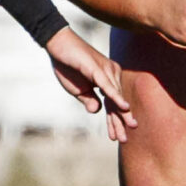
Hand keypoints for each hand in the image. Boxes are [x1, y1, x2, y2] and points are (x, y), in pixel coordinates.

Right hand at [44, 26, 136, 142]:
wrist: (57, 45)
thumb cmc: (67, 66)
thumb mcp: (78, 90)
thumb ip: (88, 100)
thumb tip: (97, 111)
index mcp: (107, 80)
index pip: (113, 104)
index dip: (115, 121)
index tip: (118, 138)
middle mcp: (111, 74)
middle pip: (117, 103)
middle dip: (121, 122)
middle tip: (125, 139)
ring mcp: (106, 71)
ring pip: (115, 97)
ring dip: (121, 115)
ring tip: (128, 129)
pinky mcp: (97, 68)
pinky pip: (108, 86)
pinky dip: (117, 97)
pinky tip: (125, 108)